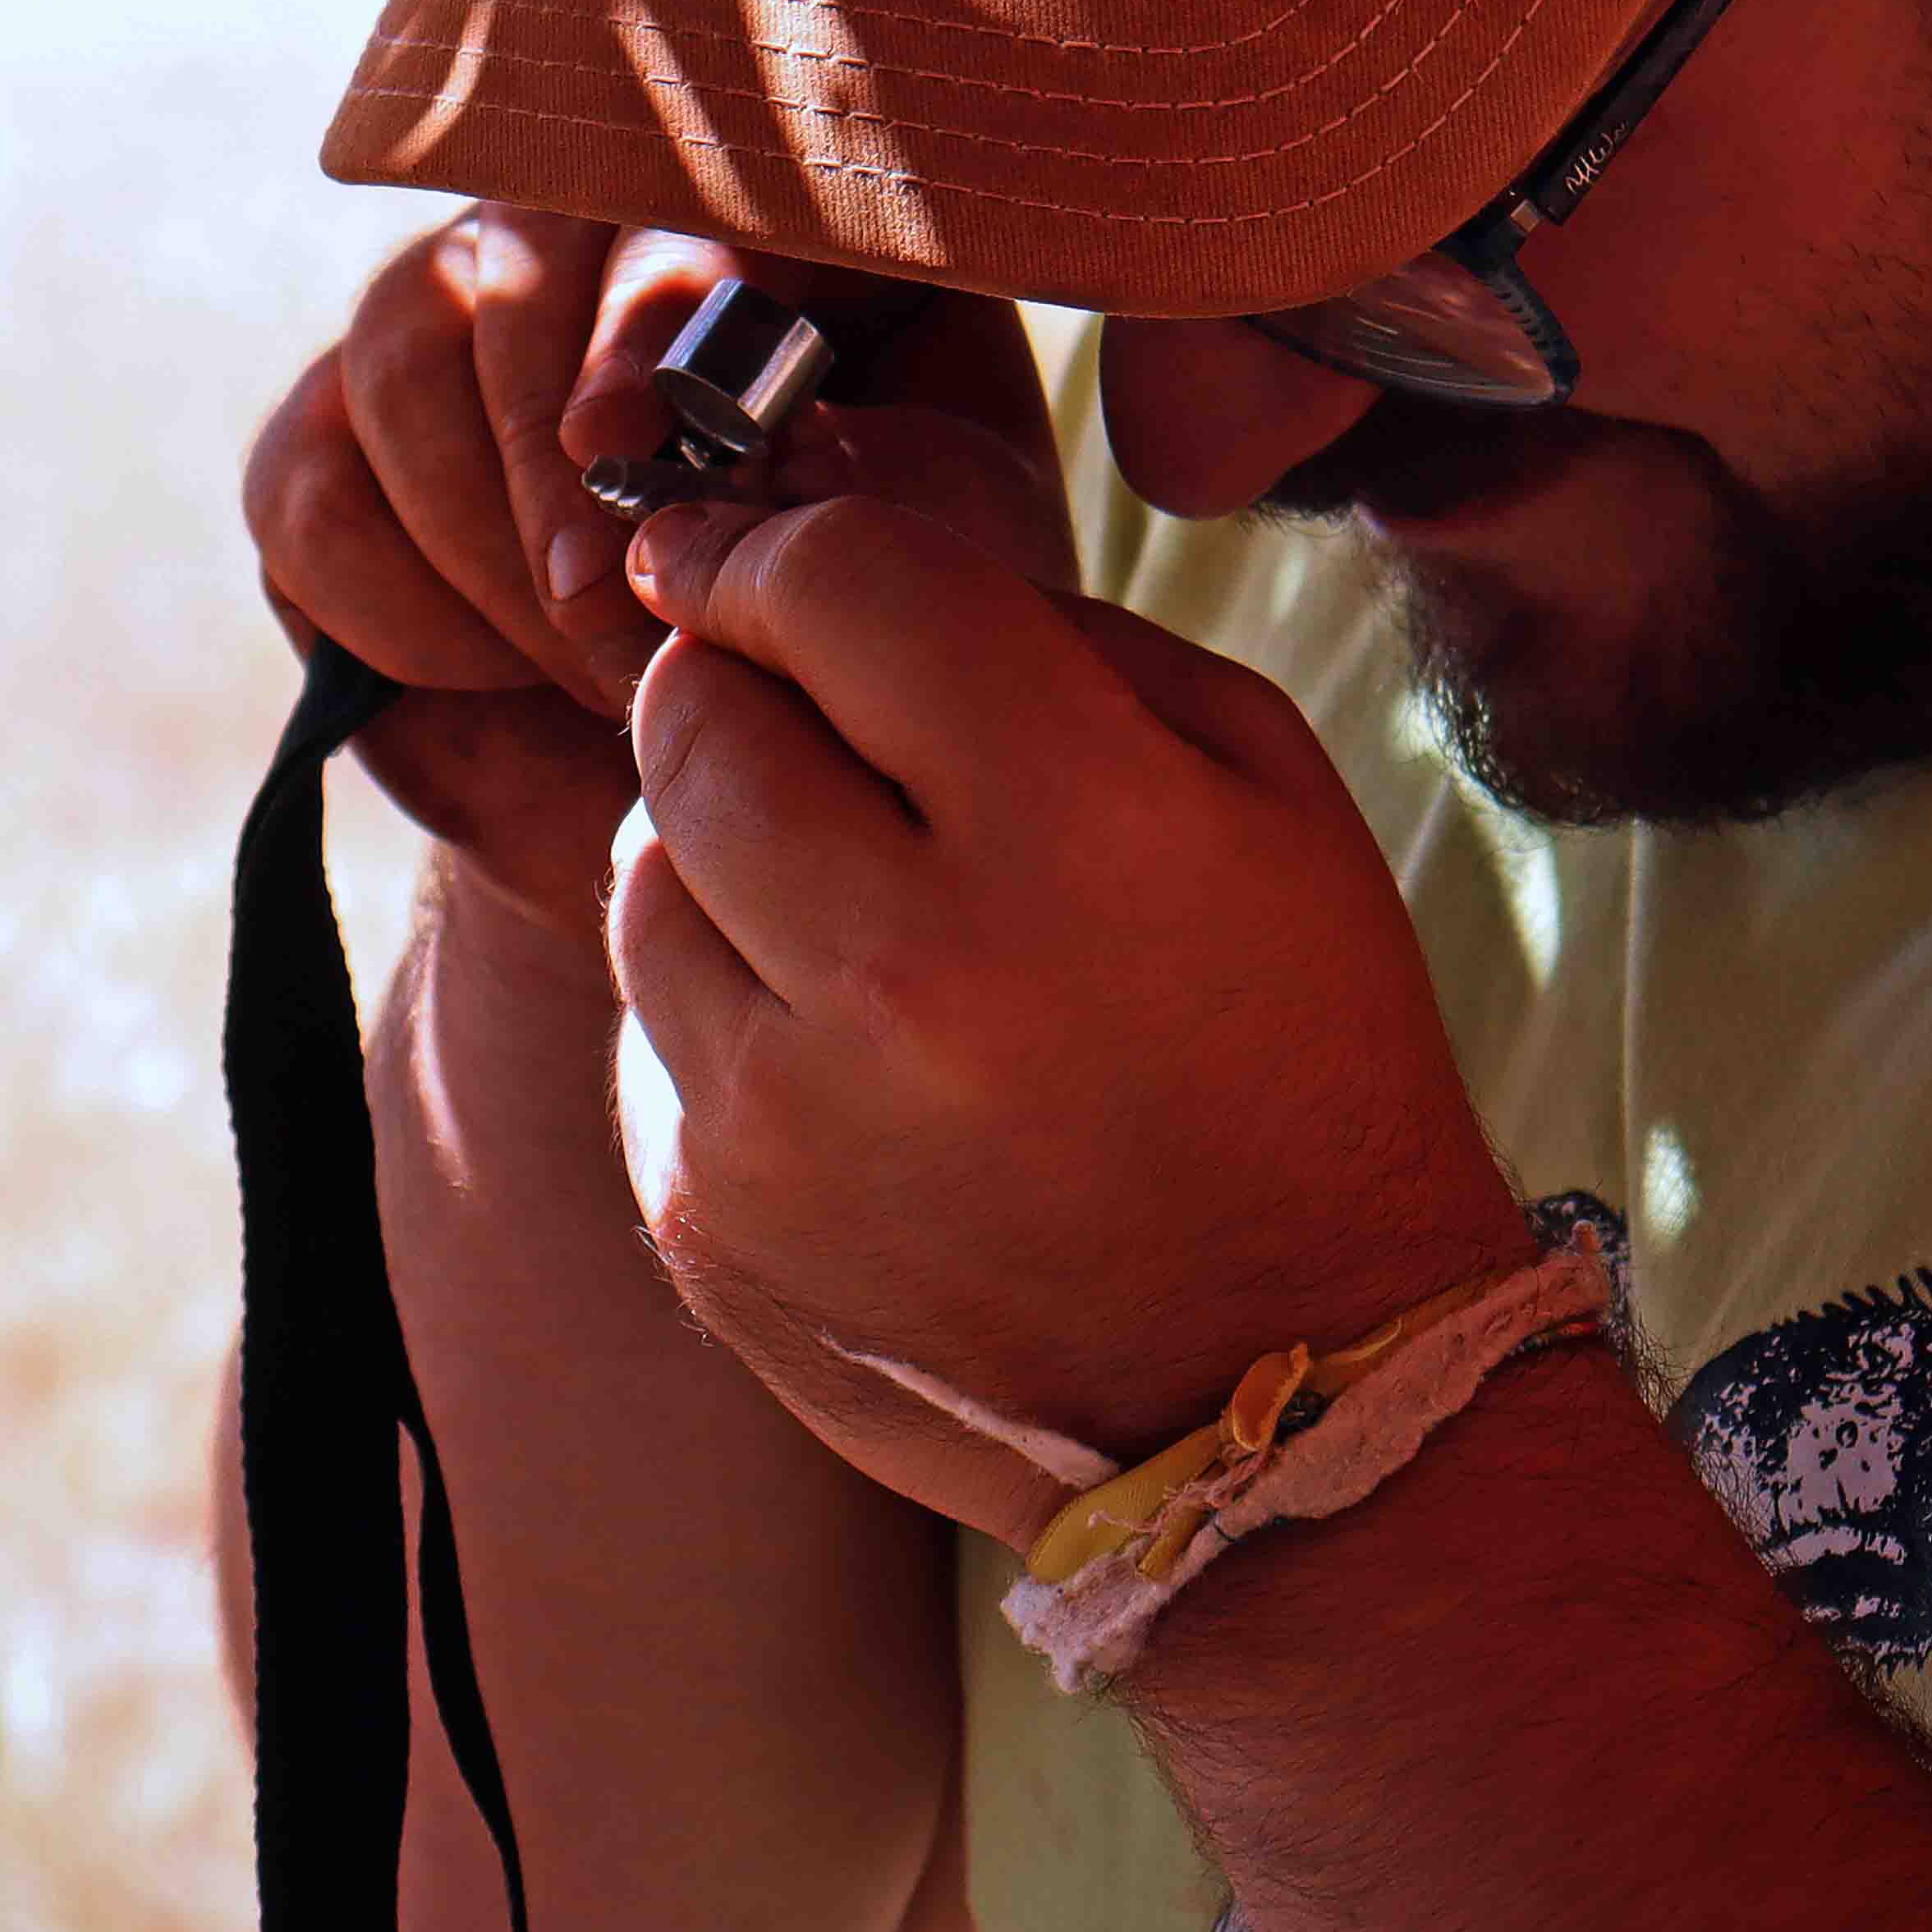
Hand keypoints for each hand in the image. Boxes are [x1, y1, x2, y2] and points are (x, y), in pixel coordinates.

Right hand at [241, 209, 1067, 977]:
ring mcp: (440, 323)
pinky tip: (492, 669)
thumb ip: (884, 482)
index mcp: (764, 227)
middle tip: (606, 608)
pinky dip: (402, 606)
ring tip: (584, 667)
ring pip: (400, 360)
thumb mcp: (917, 563)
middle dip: (552, 452)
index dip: (650, 311)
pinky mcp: (324, 441)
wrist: (694, 796)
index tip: (630, 444)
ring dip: (487, 539)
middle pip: (520, 256)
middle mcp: (587, 237)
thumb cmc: (845, 645)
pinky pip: (312, 491)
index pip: (689, 194)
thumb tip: (792, 438)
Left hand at [604, 494, 1530, 1550]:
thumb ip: (1049, 631)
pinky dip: (728, 1010)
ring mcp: (785, 1114)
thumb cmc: (1291, 1049)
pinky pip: (654, 1031)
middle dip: (737, 686)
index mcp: (1074, 828)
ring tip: (857, 910)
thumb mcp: (1256, 785)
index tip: (741, 554)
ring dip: (721, 851)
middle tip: (812, 724)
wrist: (1283, 1384)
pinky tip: (856, 1060)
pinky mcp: (713, 1222)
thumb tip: (821, 556)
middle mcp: (906, 971)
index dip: (771, 548)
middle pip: (694, 717)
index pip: (831, 587)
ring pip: (640, 871)